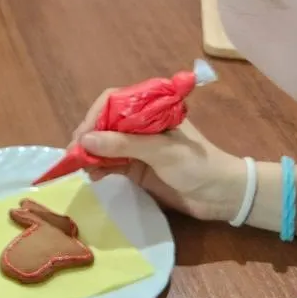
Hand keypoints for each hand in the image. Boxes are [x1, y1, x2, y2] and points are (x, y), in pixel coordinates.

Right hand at [72, 94, 246, 221]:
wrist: (222, 195)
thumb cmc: (198, 165)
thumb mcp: (161, 151)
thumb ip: (124, 144)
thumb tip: (85, 140)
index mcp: (152, 109)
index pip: (115, 101)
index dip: (95, 116)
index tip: (83, 136)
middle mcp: (142, 124)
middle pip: (106, 123)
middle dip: (89, 136)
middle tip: (74, 154)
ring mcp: (138, 147)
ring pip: (105, 144)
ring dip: (91, 154)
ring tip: (80, 167)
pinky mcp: (137, 167)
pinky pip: (111, 163)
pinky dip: (99, 168)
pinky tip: (92, 176)